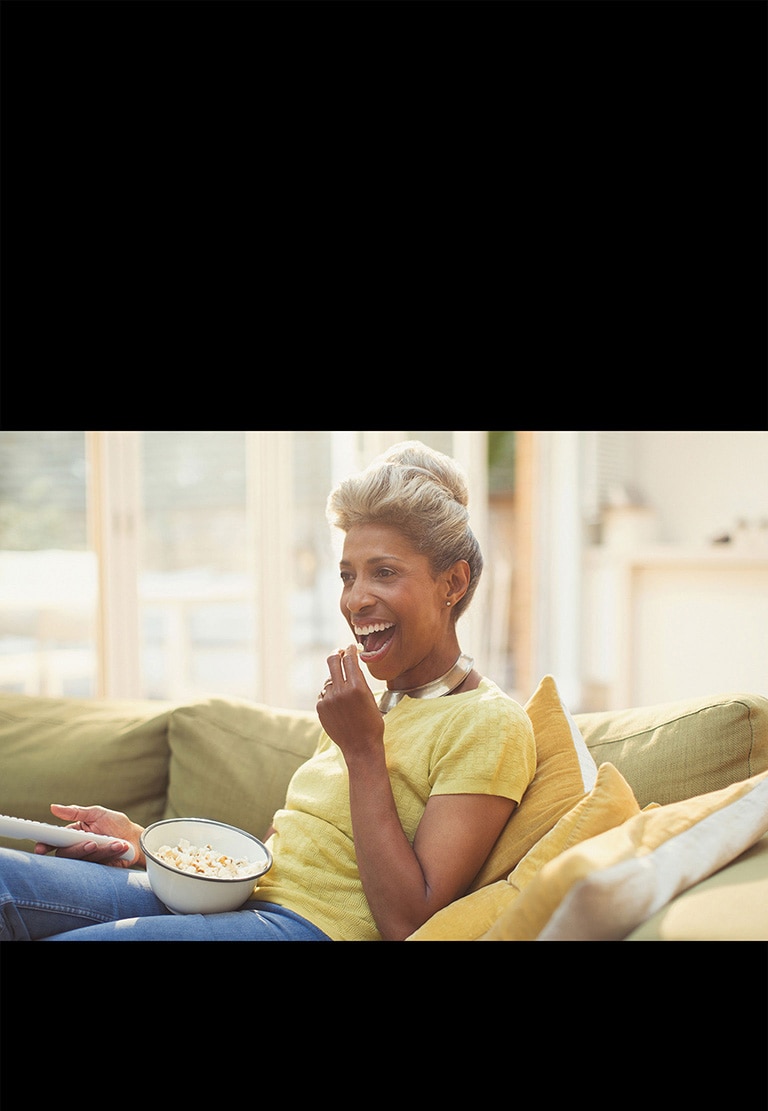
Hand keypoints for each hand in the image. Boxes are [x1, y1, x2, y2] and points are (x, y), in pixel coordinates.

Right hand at [33, 803, 144, 868]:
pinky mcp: (100, 868)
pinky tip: (120, 846)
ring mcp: (88, 859)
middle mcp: (78, 848)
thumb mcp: (97, 813)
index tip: (41, 848)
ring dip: (101, 850)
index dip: (45, 846)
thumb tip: (53, 807)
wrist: (136, 838)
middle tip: (91, 843)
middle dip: (78, 849)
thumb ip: (76, 813)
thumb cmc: (116, 823)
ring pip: (84, 860)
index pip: (55, 842)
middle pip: (67, 854)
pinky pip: (99, 865)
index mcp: (73, 834)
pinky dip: (111, 853)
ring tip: (115, 842)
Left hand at [316, 645, 383, 759]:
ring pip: (329, 680)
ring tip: (345, 695)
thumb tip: (351, 663)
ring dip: (335, 681)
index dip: (350, 650)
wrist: (361, 747)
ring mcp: (328, 699)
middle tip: (340, 653)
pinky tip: (339, 707)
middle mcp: (340, 691)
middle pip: (332, 661)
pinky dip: (330, 696)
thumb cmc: (371, 723)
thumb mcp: (371, 698)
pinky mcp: (321, 707)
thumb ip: (359, 680)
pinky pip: (324, 694)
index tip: (351, 647)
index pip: (349, 659)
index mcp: (357, 686)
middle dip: (337, 654)